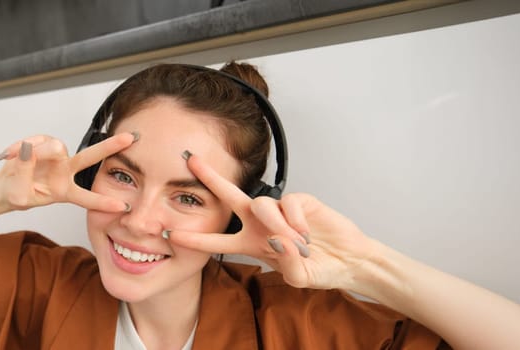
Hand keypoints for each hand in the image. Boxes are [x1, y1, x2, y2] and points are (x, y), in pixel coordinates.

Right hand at [0, 133, 135, 211]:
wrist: (4, 186)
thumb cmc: (16, 195)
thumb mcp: (19, 195)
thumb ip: (25, 172)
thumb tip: (29, 150)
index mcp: (64, 191)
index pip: (87, 198)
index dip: (103, 203)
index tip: (123, 207)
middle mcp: (65, 172)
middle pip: (89, 158)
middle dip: (109, 147)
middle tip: (129, 138)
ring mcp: (55, 157)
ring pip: (55, 147)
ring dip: (38, 152)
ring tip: (18, 157)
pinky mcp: (43, 144)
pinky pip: (38, 140)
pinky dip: (23, 146)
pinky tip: (12, 153)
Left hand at [167, 152, 380, 290]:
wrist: (348, 260)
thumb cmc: (320, 269)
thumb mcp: (299, 276)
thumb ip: (287, 264)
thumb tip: (278, 241)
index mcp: (251, 243)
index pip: (217, 242)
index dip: (195, 240)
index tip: (171, 235)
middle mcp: (260, 223)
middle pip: (229, 197)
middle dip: (210, 178)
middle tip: (191, 161)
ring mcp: (280, 210)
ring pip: (262, 205)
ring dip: (276, 226)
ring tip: (296, 244)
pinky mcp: (301, 201)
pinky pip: (289, 204)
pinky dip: (296, 220)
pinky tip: (307, 235)